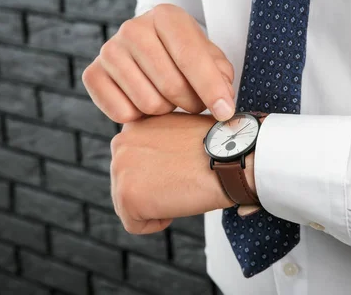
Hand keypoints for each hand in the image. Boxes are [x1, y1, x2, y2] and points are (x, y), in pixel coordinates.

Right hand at [82, 4, 235, 122]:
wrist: (150, 53)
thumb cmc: (185, 57)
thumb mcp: (210, 58)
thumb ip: (220, 77)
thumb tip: (222, 105)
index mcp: (166, 16)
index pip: (190, 56)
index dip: (211, 88)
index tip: (225, 112)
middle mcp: (133, 28)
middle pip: (170, 85)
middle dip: (191, 103)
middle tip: (195, 103)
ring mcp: (109, 50)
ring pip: (148, 103)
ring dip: (166, 110)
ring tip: (169, 98)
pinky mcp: (92, 74)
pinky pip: (122, 113)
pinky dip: (139, 118)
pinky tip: (145, 101)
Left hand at [110, 112, 237, 233]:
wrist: (231, 157)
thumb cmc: (218, 145)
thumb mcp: (179, 128)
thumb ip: (158, 139)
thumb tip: (155, 160)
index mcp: (133, 126)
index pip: (133, 163)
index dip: (158, 173)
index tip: (181, 170)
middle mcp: (119, 143)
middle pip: (127, 184)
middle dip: (153, 190)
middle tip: (183, 182)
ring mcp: (120, 170)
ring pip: (129, 205)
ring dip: (157, 205)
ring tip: (182, 189)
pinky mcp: (127, 196)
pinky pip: (135, 225)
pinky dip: (158, 223)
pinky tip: (179, 202)